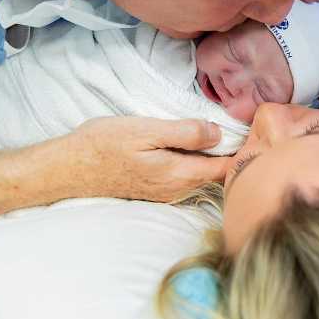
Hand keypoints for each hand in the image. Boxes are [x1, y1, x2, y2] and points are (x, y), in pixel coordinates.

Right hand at [68, 116, 231, 201]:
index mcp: (179, 174)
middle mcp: (177, 189)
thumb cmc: (105, 144)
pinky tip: (192, 144)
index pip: (226, 168)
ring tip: (220, 131)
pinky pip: (187, 177)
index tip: (249, 129)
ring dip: (213, 157)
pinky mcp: (156, 189)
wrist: (69, 168)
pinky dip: (197, 161)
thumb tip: (218, 134)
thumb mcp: (146, 130)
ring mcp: (167, 192)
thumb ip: (185, 133)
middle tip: (240, 126)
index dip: (241, 150)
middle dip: (232, 154)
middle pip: (217, 174)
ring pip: (202, 176)